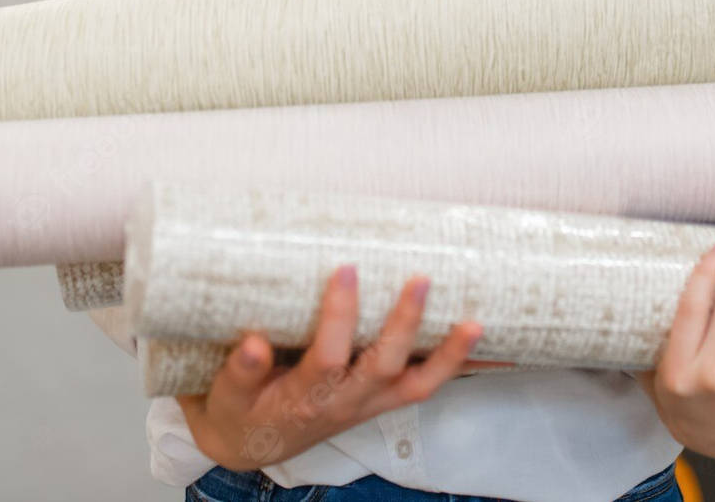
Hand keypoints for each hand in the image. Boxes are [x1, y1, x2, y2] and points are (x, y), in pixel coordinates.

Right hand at [177, 266, 482, 470]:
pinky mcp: (383, 399)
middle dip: (405, 324)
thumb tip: (253, 343)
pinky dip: (458, 367)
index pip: (328, 357)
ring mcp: (370, 403)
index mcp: (305, 398)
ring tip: (476, 323)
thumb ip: (240, 372)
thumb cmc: (240, 412)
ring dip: (450, 356)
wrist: (251, 445)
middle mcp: (345, 402)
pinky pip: (427, 386)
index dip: (340, 316)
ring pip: (418, 385)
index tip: (346, 269)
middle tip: (420, 278)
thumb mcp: (225, 398)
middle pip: (384, 367)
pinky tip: (489, 346)